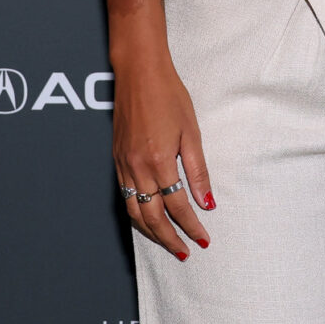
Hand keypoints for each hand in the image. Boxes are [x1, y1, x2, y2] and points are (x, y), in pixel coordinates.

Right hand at [112, 54, 213, 259]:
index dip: (192, 226)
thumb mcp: (191, 132)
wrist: (138, 71)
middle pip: (152, 217)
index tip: (204, 239)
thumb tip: (208, 202)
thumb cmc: (169, 95)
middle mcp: (137, 167)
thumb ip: (198, 171)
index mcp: (159, 161)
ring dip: (151, 232)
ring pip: (134, 211)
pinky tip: (147, 218)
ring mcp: (123, 164)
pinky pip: (124, 196)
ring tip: (168, 243)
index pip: (177, 206)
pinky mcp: (116, 159)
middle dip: (170, 239)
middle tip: (186, 252)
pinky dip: (136, 213)